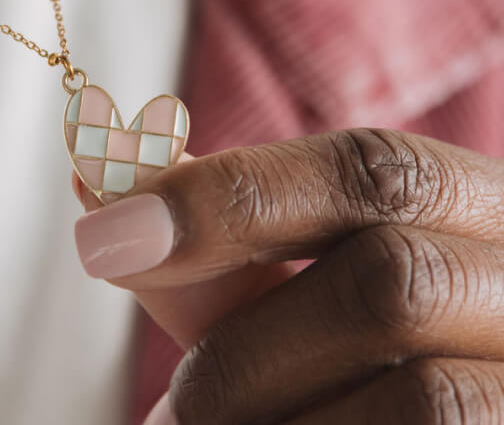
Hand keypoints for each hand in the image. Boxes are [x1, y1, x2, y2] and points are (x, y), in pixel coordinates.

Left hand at [73, 129, 503, 422]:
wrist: (442, 419)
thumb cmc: (359, 366)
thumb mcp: (304, 296)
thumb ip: (220, 250)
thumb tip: (102, 186)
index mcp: (476, 215)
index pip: (374, 169)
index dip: (232, 196)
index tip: (106, 236)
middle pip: (391, 283)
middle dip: (249, 352)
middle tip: (177, 407)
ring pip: (421, 401)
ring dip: (273, 424)